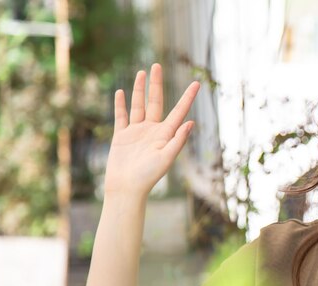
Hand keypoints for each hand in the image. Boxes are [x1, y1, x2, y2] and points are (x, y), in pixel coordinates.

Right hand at [104, 63, 199, 196]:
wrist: (126, 188)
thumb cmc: (148, 176)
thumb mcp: (166, 158)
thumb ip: (178, 140)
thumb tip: (191, 122)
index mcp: (166, 134)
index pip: (179, 111)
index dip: (188, 97)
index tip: (196, 83)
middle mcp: (152, 130)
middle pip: (155, 102)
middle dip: (156, 84)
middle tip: (157, 65)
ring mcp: (136, 132)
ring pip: (138, 105)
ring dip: (140, 89)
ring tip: (142, 72)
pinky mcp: (122, 136)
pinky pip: (122, 116)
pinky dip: (121, 104)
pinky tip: (121, 92)